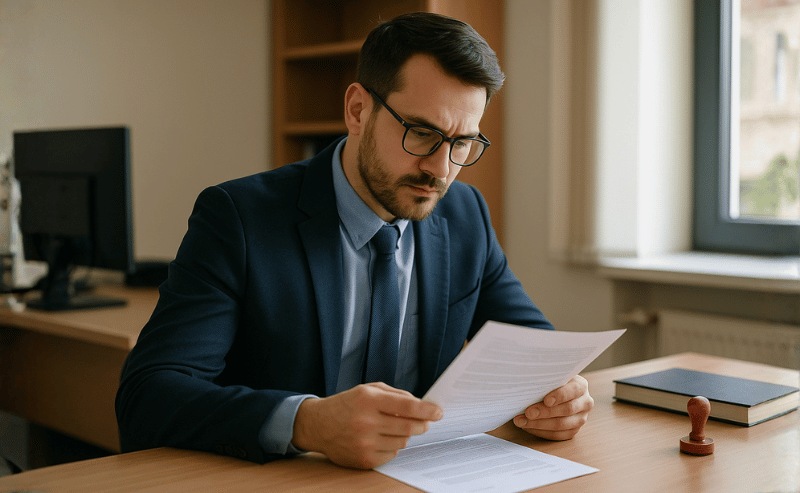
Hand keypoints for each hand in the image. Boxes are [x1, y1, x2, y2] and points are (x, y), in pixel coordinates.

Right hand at [292, 382, 442, 468]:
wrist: (318, 425)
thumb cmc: (347, 404)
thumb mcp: (368, 390)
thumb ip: (396, 395)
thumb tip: (421, 405)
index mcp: (368, 400)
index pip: (407, 407)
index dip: (427, 410)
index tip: (438, 412)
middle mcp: (366, 422)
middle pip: (409, 427)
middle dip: (422, 424)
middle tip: (425, 422)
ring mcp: (364, 443)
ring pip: (402, 442)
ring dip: (405, 435)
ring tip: (393, 428)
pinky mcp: (363, 459)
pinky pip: (391, 454)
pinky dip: (392, 447)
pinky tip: (381, 439)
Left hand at [512, 375, 592, 439]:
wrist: (553, 393)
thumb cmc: (550, 382)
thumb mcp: (550, 377)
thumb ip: (546, 380)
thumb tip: (528, 385)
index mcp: (581, 386)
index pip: (574, 390)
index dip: (560, 395)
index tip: (546, 400)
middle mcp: (585, 403)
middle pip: (567, 409)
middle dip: (545, 412)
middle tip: (528, 412)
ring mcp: (581, 419)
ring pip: (561, 425)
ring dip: (539, 424)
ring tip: (522, 421)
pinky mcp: (573, 431)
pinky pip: (557, 435)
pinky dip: (540, 432)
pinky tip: (528, 427)